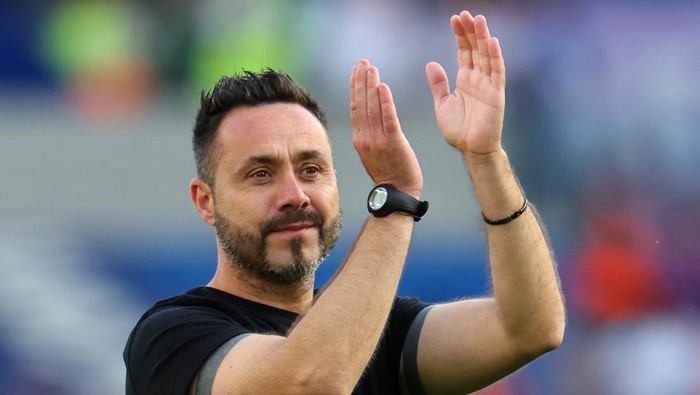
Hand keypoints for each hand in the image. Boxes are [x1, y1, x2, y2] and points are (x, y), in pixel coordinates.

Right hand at [350, 59, 422, 197]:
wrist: (397, 192)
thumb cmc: (389, 172)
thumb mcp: (372, 151)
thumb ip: (369, 133)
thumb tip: (368, 117)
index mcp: (360, 138)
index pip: (355, 107)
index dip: (355, 87)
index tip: (356, 70)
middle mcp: (365, 137)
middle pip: (361, 104)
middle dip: (361, 81)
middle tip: (363, 62)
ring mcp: (378, 140)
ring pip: (372, 108)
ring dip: (371, 86)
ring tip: (371, 68)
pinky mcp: (393, 143)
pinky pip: (387, 119)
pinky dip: (384, 102)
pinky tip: (383, 86)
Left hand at [426, 12, 505, 155]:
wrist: (471, 150)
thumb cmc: (459, 130)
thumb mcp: (443, 103)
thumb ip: (439, 84)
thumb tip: (431, 63)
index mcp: (465, 79)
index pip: (464, 51)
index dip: (460, 35)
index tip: (454, 19)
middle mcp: (478, 79)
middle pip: (475, 49)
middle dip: (470, 31)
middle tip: (464, 13)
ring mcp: (488, 85)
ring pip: (487, 55)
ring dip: (483, 37)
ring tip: (478, 19)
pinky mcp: (496, 94)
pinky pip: (497, 72)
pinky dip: (495, 57)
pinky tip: (491, 41)